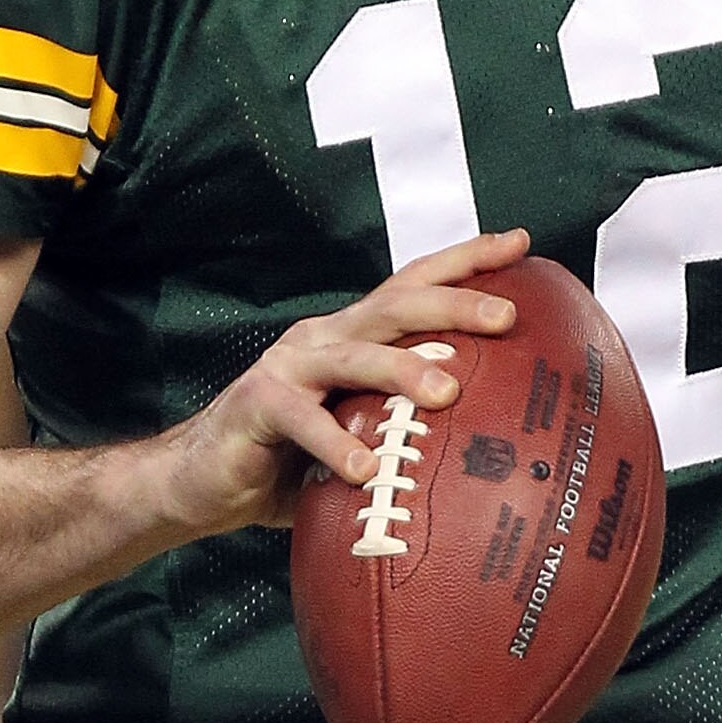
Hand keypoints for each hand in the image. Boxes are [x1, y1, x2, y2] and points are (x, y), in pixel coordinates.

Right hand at [157, 230, 528, 536]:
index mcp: (353, 336)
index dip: (465, 262)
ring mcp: (288, 366)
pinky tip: (364, 470)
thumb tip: (493, 447)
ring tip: (446, 392)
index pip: (414, 286)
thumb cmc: (292, 460)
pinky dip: (333, 444)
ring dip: (402, 368)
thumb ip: (406, 427)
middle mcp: (324, 337)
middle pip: (396, 305)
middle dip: (454, 304)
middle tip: (505, 316)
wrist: (201, 480)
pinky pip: (301, 420)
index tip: (520, 243)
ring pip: (354, 354)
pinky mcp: (257, 404)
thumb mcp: (360, 432)